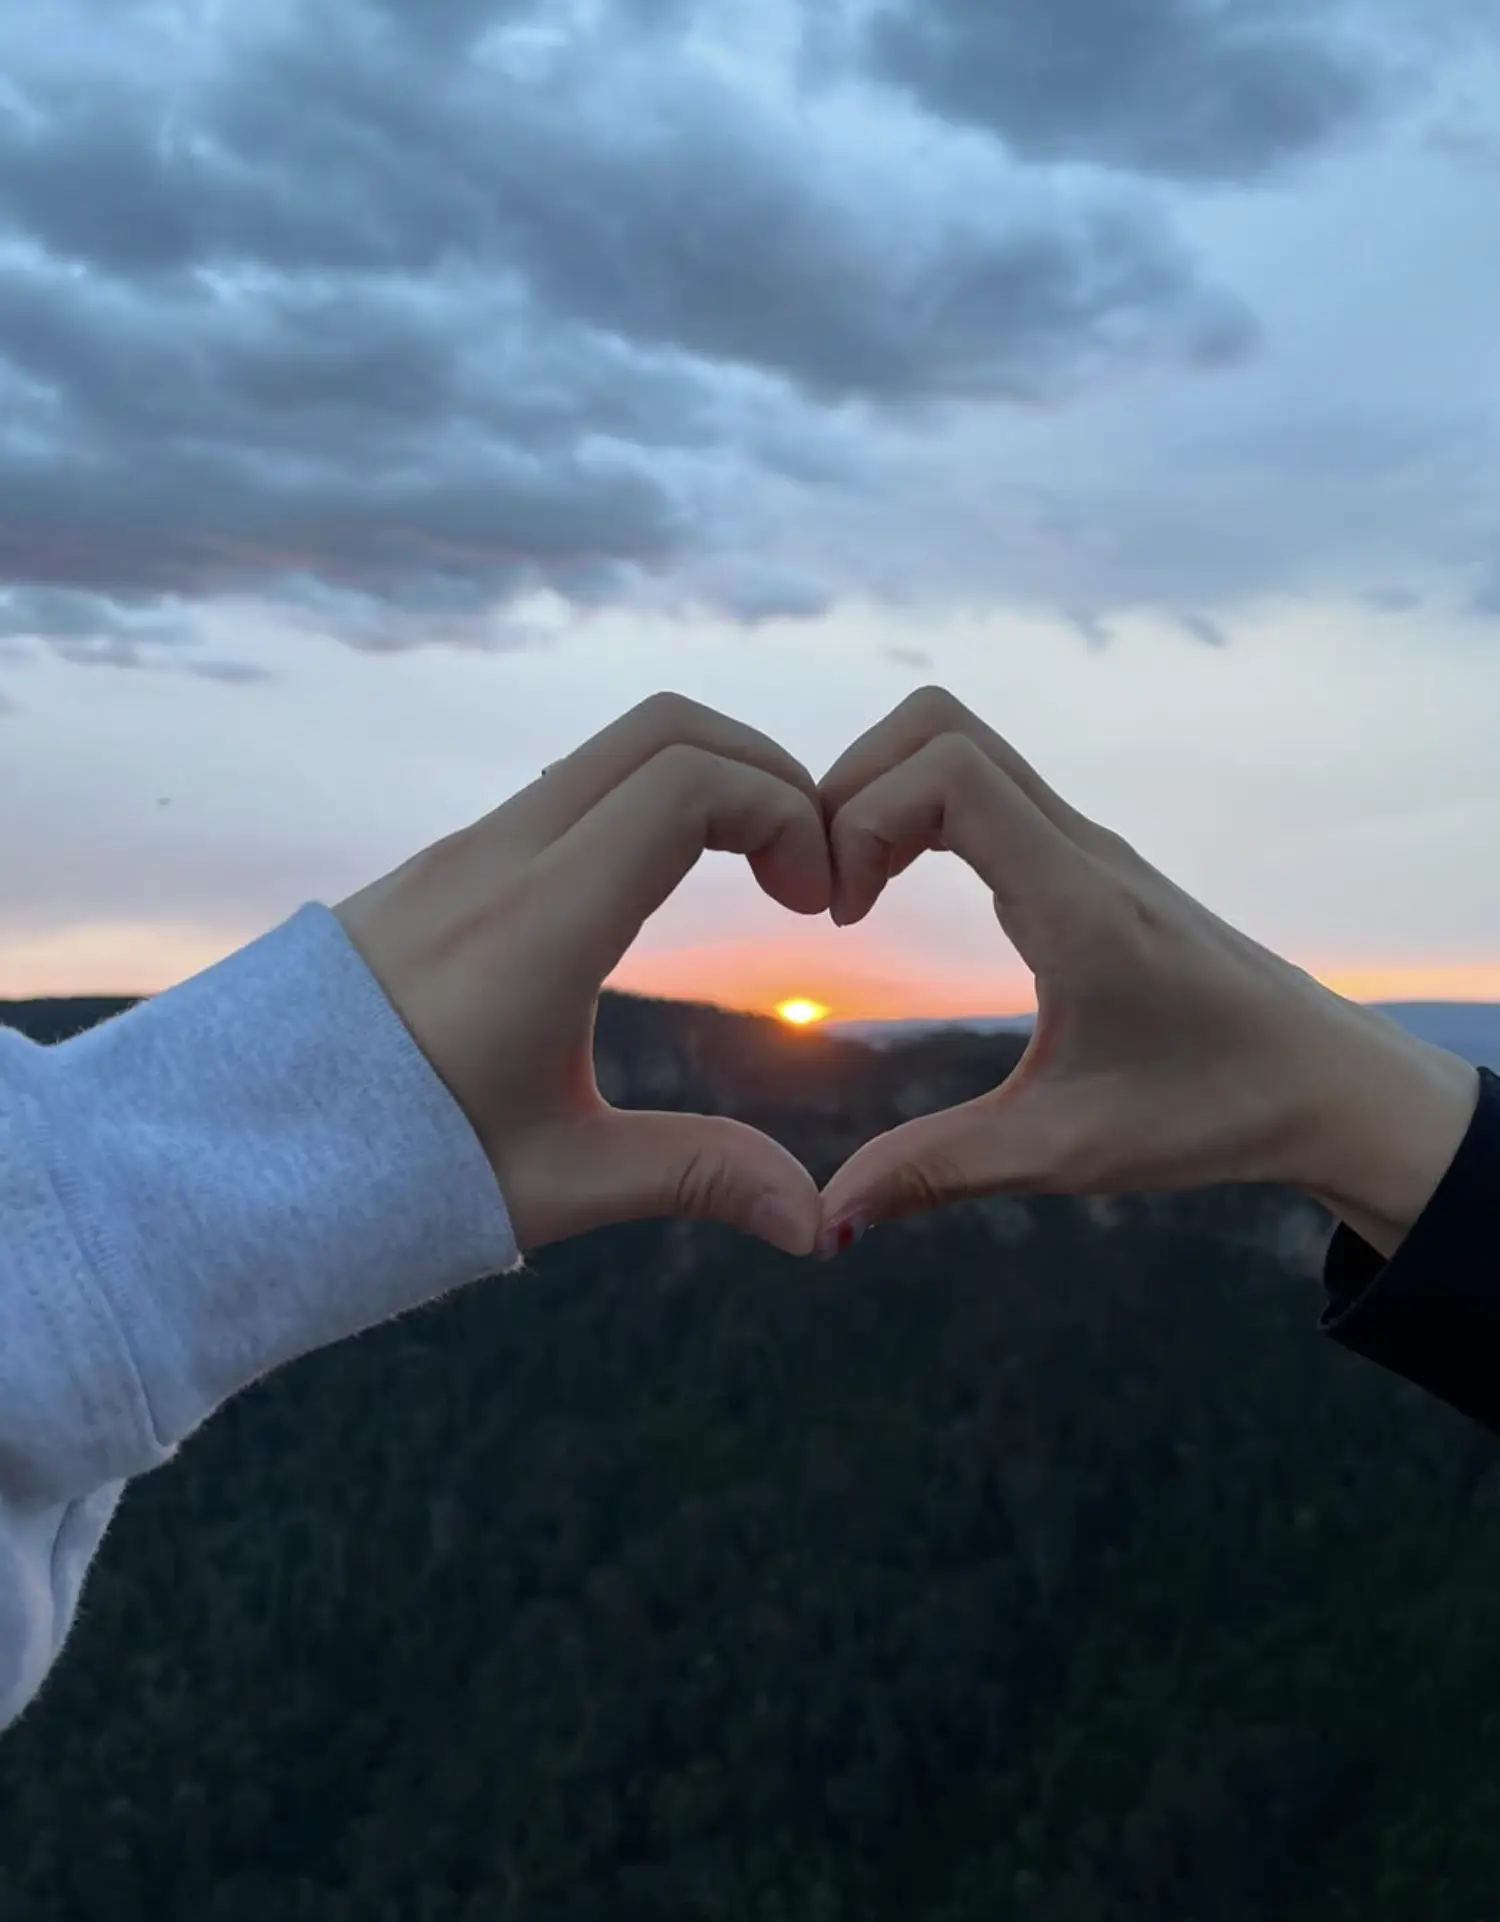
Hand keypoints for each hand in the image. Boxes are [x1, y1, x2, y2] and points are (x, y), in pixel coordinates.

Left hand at [333, 694, 830, 1256]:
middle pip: (663, 728)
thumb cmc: (386, 1174)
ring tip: (754, 876)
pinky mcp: (440, 867)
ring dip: (704, 781)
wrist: (228, 1152)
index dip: (786, 813)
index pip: (688, 783)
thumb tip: (817, 1227)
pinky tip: (663, 889)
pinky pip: (565, 788)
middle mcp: (496, 861)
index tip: (815, 905)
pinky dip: (645, 801)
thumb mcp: (556, 1183)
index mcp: (536, 925)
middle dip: (765, 771)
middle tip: (806, 869)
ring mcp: (461, 853)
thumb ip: (696, 1178)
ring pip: (610, 749)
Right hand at [815, 689, 1479, 1258]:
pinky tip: (899, 892)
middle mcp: (1080, 849)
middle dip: (852, 786)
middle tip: (827, 888)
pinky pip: (984, 787)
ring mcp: (1085, 846)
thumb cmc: (1211, 1111)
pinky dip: (917, 813)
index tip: (843, 918)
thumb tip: (825, 1220)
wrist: (1325, 1084)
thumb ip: (937, 1171)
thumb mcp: (1063, 1152)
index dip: (863, 818)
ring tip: (852, 893)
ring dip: (882, 795)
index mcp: (1076, 900)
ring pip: (960, 744)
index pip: (948, 770)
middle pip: (938, 724)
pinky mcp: (1085, 862)